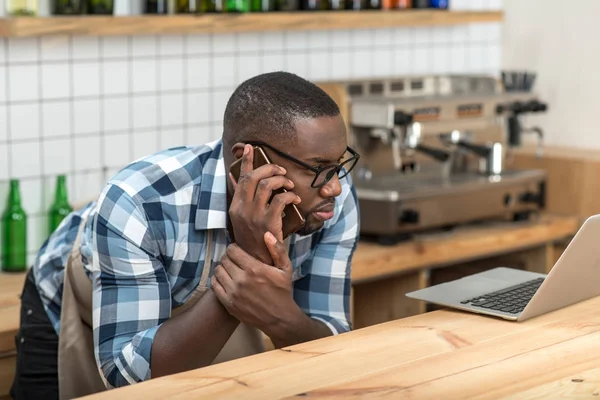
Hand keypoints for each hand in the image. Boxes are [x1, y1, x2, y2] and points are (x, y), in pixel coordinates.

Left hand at [211, 231, 300, 335]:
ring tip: (231, 271)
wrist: (279, 318)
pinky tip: (226, 281)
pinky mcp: (228, 303)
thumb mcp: (285, 269)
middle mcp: (241, 279)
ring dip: (222, 268)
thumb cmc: (283, 292)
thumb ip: (277, 249)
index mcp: (254, 269)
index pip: (232, 250)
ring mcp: (233, 292)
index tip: (239, 252)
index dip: (234, 249)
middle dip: (228, 258)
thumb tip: (266, 234)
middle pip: (224, 260)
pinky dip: (217, 280)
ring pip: (217, 271)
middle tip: (235, 261)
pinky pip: (214, 285)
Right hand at [228, 144, 300, 263]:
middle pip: (254, 177)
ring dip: (281, 180)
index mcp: (235, 206)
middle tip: (281, 170)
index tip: (250, 147)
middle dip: (269, 167)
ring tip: (289, 184)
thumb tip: (233, 177)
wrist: (257, 263)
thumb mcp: (241, 218)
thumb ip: (240, 198)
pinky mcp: (268, 222)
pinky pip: (281, 199)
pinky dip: (290, 195)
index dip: (246, 160)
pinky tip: (295, 199)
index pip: (240, 177)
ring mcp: (255, 215)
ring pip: (267, 184)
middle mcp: (242, 209)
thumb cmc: (252, 240)